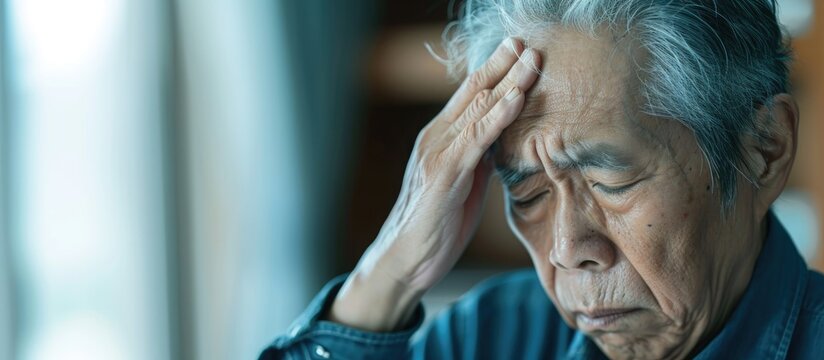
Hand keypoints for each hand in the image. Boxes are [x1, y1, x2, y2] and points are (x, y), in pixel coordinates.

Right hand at [329, 38, 541, 330]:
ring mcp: (438, 154)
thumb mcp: (462, 185)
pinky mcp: (444, 175)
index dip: (495, 71)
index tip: (518, 50)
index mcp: (440, 139)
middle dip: (503, 66)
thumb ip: (478, 158)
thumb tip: (501, 139)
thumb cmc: (434, 226)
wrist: (403, 261)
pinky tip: (516, 99)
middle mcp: (435, 138)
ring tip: (532, 59)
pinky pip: (477, 139)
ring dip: (508, 82)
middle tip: (527, 41)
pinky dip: (498, 117)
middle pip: (473, 93)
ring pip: (477, 109)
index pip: (469, 97)